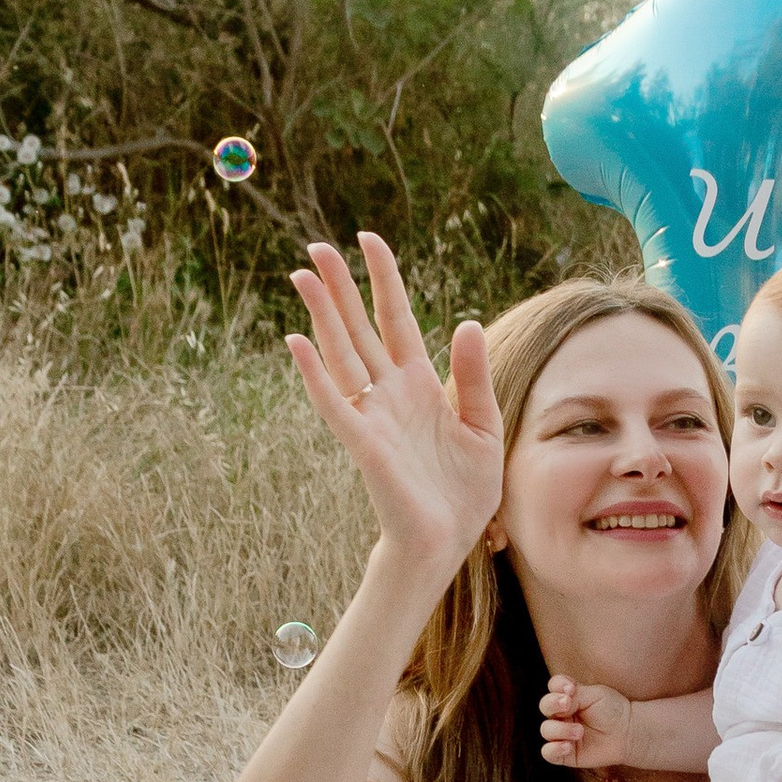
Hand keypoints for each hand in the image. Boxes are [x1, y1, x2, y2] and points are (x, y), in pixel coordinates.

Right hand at [285, 233, 502, 575]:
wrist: (448, 541)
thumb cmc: (465, 490)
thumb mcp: (484, 425)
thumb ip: (472, 376)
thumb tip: (466, 322)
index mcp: (420, 384)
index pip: (396, 318)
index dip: (384, 279)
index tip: (368, 240)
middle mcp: (390, 392)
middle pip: (359, 326)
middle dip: (340, 286)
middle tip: (316, 245)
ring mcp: (373, 414)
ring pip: (341, 353)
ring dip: (321, 314)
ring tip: (302, 275)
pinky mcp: (363, 442)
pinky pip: (334, 401)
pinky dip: (314, 371)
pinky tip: (297, 339)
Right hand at [541, 676, 630, 769]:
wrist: (628, 733)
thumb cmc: (613, 710)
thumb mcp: (595, 695)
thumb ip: (575, 694)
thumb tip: (560, 697)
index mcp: (569, 697)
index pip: (554, 686)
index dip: (558, 685)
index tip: (571, 689)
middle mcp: (562, 715)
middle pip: (545, 706)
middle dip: (553, 704)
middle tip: (568, 705)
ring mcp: (562, 734)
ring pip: (546, 730)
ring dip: (561, 729)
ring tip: (580, 731)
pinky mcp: (565, 753)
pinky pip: (548, 753)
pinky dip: (554, 749)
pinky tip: (568, 747)